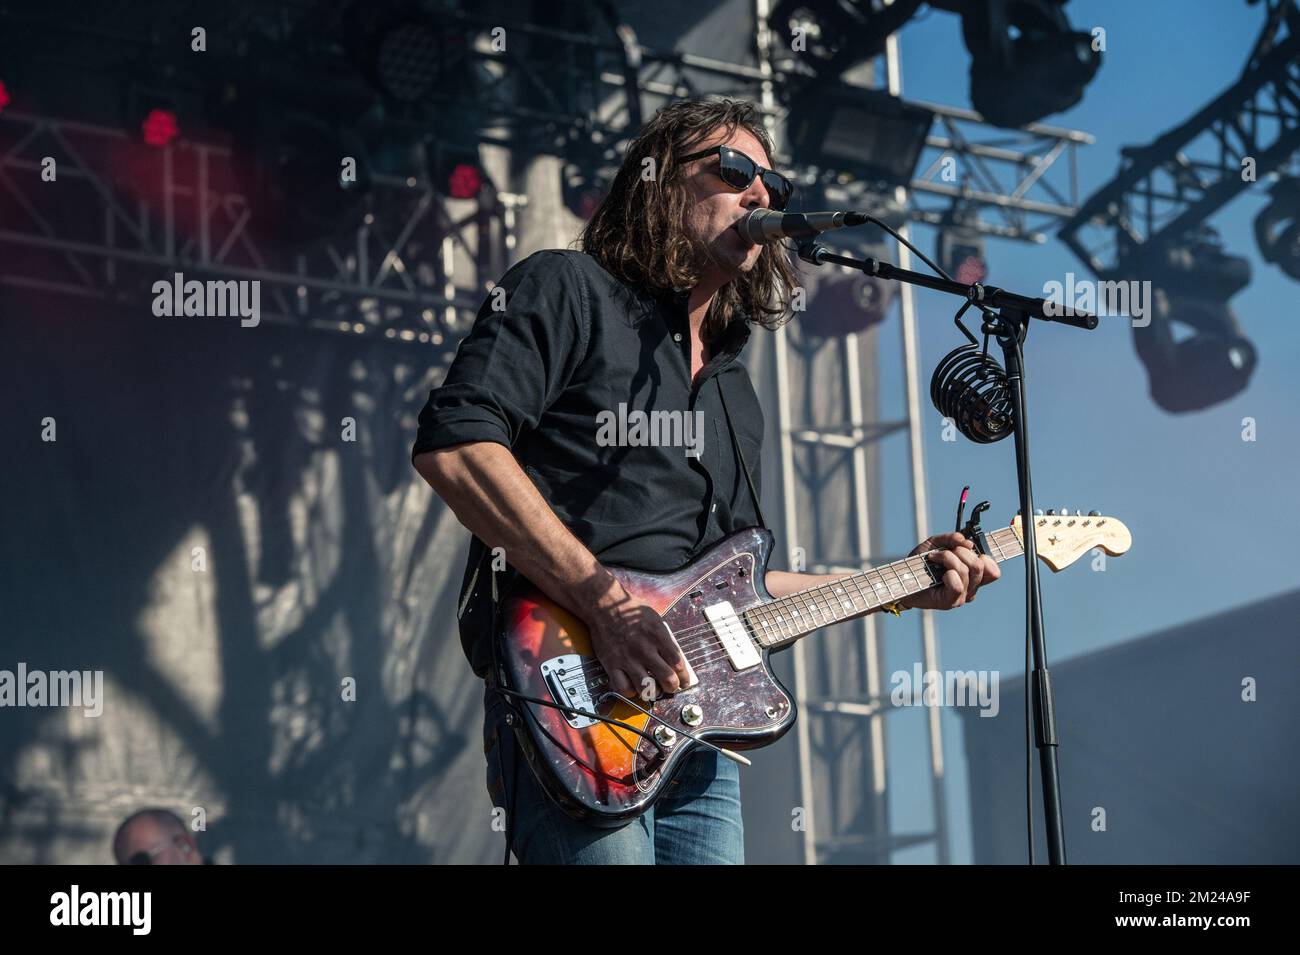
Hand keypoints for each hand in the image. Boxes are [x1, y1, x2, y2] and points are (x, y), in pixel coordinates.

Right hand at [584, 579, 696, 702]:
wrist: (605, 604)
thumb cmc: (630, 610)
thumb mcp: (655, 619)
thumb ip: (666, 640)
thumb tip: (676, 660)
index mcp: (658, 637)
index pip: (678, 664)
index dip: (684, 676)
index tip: (683, 680)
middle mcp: (645, 649)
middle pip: (667, 679)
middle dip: (673, 687)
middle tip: (671, 686)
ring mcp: (628, 658)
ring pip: (647, 688)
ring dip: (653, 691)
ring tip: (653, 689)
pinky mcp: (612, 664)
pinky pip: (624, 687)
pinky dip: (631, 691)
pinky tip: (634, 686)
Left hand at [901, 532, 999, 610]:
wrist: (901, 578)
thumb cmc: (919, 564)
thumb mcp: (935, 544)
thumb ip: (951, 538)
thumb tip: (967, 542)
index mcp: (971, 576)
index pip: (993, 571)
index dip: (986, 557)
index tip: (969, 548)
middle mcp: (970, 587)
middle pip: (979, 566)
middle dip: (960, 551)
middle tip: (944, 552)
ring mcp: (961, 596)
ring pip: (966, 571)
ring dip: (948, 558)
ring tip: (934, 558)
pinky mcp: (949, 602)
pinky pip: (958, 586)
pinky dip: (948, 573)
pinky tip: (938, 573)